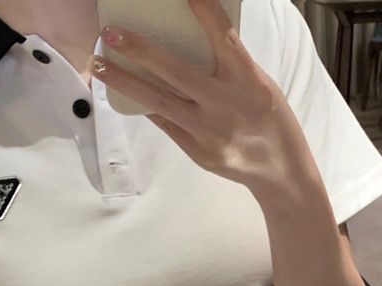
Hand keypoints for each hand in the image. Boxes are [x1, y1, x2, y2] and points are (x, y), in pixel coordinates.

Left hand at [90, 0, 315, 197]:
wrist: (281, 173)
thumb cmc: (269, 119)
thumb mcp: (258, 84)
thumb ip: (228, 63)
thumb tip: (189, 33)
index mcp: (248, 81)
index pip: (223, 37)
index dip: (203, 10)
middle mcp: (226, 105)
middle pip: (177, 73)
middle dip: (140, 51)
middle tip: (110, 33)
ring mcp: (210, 132)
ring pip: (160, 102)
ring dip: (126, 82)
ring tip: (99, 65)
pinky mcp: (199, 152)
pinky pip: (166, 123)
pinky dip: (145, 105)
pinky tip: (126, 92)